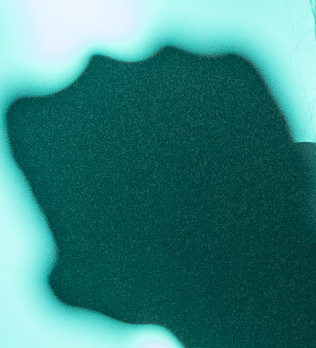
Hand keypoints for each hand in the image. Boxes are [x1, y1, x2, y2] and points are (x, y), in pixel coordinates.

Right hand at [6, 47, 307, 330]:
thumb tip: (60, 267)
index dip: (69, 152)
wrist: (246, 269)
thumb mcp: (79, 284)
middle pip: (102, 86)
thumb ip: (58, 261)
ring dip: (180, 108)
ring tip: (208, 170)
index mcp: (37, 122)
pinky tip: (243, 153)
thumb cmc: (153, 288)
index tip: (96, 182)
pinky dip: (237, 106)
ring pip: (168, 76)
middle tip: (159, 174)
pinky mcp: (234, 60)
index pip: (40, 120)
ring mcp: (169, 59)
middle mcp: (96, 75)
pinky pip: (230, 76)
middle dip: (123, 120)